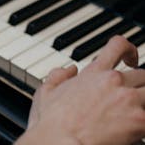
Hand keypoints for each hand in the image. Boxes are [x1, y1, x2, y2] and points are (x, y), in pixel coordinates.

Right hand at [17, 36, 144, 144]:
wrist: (59, 142)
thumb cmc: (51, 122)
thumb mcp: (45, 92)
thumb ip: (58, 75)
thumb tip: (70, 69)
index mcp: (93, 73)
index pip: (117, 46)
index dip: (128, 50)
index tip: (130, 60)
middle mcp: (114, 82)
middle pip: (143, 74)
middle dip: (139, 85)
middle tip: (131, 97)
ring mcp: (130, 100)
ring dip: (143, 103)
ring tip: (133, 114)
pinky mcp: (140, 121)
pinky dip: (142, 124)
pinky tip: (133, 132)